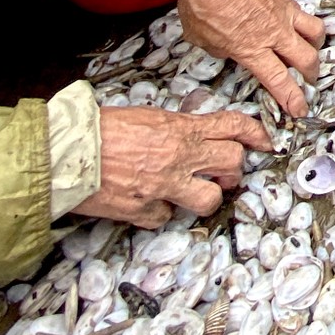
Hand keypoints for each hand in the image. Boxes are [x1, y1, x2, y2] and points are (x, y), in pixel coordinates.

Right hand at [76, 107, 271, 228]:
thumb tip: (191, 137)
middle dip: (233, 168)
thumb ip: (176, 128)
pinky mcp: (145, 210)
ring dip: (206, 197)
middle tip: (225, 172)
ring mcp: (165, 186)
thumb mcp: (148, 117)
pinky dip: (161, 212)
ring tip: (193, 193)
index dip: (255, 134)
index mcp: (181, 129)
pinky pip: (166, 217)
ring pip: (210, 199)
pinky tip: (150, 203)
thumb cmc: (101, 129)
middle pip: (233, 163)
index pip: (233, 126)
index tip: (266, 141)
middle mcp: (180, 157)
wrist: (67, 152)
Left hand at [176, 0, 324, 116]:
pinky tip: (296, 24)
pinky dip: (305, 23)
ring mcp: (283, 13)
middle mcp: (274, 34)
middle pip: (306, 60)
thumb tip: (227, 48)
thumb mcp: (200, 37)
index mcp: (251, 49)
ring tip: (309, 51)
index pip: (279, 81)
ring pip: (315, 35)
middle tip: (308, 82)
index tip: (299, 110)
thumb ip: (219, 48)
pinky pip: (304, 13)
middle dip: (310, 76)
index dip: (292, 99)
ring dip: (315, 48)